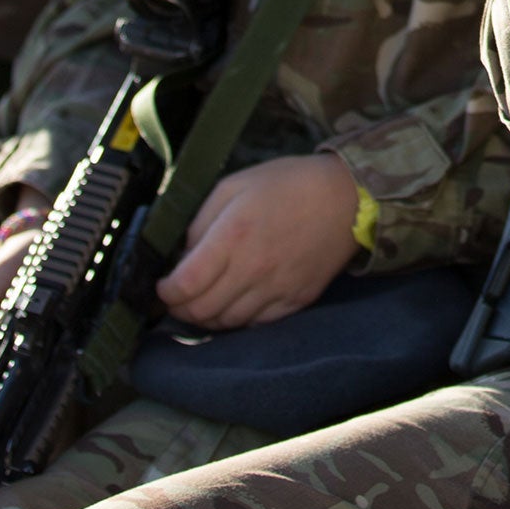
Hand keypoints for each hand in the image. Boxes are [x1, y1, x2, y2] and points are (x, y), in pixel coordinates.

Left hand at [154, 154, 359, 329]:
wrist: (346, 197)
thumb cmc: (289, 185)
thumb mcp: (235, 186)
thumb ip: (202, 219)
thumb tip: (184, 253)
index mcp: (234, 236)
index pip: (186, 284)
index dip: (165, 292)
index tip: (162, 285)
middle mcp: (253, 269)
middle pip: (202, 310)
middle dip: (181, 308)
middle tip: (178, 296)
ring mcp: (276, 289)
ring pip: (227, 322)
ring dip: (207, 315)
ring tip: (205, 299)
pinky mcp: (295, 300)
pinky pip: (256, 323)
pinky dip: (238, 318)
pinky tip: (235, 301)